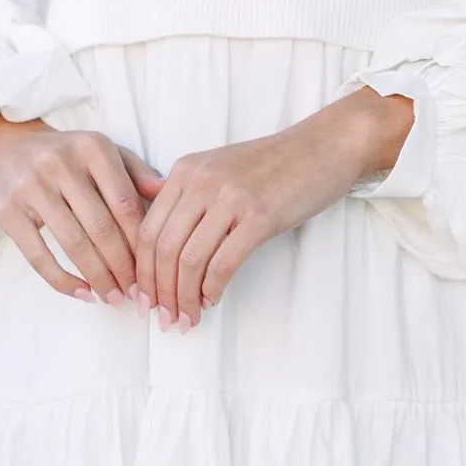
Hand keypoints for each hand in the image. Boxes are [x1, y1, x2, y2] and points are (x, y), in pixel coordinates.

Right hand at [0, 115, 163, 300]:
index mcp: (93, 148)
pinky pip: (39, 256)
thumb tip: (165, 191)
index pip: (126, 204)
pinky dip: (63, 280)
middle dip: (123, 267)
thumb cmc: (64, 154)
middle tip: (136, 293)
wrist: (4, 142)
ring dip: (98, 278)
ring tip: (113, 297)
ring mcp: (32, 186)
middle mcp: (62, 164)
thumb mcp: (102, 152)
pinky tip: (82, 293)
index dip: (142, 243)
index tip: (152, 269)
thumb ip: (135, 171)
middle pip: (102, 228)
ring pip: (74, 244)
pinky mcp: (8, 210)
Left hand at [134, 89, 413, 326]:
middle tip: (164, 318)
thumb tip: (160, 244)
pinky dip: (212, 289)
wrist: (324, 146)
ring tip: (187, 318)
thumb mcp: (220, 170)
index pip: (148, 229)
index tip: (145, 298)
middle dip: (159, 291)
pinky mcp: (260, 216)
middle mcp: (202, 181)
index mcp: (186, 171)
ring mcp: (231, 198)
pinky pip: (223, 263)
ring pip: (189, 260)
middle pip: (163, 248)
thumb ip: (188, 198)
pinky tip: (212, 300)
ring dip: (184, 297)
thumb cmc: (274, 166)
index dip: (141, 271)